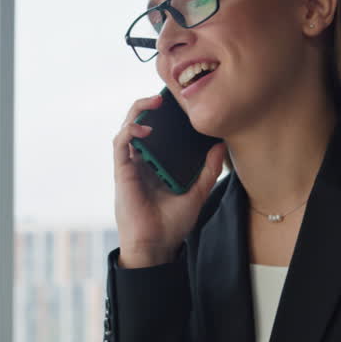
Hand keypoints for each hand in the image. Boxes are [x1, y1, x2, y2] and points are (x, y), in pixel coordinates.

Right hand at [112, 94, 225, 267]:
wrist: (157, 245)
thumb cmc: (172, 224)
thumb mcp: (198, 192)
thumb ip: (208, 170)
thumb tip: (221, 145)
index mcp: (157, 165)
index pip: (157, 132)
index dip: (164, 116)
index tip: (179, 104)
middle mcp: (142, 162)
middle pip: (140, 124)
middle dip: (149, 106)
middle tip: (166, 96)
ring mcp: (131, 165)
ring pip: (127, 128)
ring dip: (138, 111)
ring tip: (155, 102)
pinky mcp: (122, 171)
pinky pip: (120, 144)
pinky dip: (130, 131)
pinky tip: (145, 129)